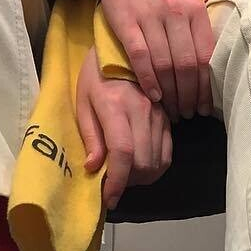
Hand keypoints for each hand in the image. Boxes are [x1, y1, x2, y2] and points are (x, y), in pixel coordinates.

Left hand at [77, 48, 172, 210]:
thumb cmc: (96, 77)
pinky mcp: (168, 120)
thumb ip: (90, 136)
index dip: (117, 181)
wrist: (123, 52)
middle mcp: (142, 112)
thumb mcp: (83, 102)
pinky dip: (153, 169)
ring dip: (139, 178)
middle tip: (111, 182)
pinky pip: (166, 156)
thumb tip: (94, 168)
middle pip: (142, 163)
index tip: (108, 198)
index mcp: (115, 106)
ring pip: (156, 163)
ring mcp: (159, 116)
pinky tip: (139, 167)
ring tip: (123, 174)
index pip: (122, 152)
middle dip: (126, 182)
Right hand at [94, 0, 214, 122]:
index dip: (207, 87)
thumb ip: (196, 29)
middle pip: (187, 65)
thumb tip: (209, 68)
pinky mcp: (127, 23)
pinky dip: (149, 80)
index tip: (206, 106)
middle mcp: (175, 13)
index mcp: (194, 9)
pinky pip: (141, 58)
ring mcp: (150, 18)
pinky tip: (154, 95)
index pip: (206, 57)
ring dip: (171, 94)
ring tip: (173, 110)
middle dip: (189, 96)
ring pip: (165, 65)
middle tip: (189, 114)